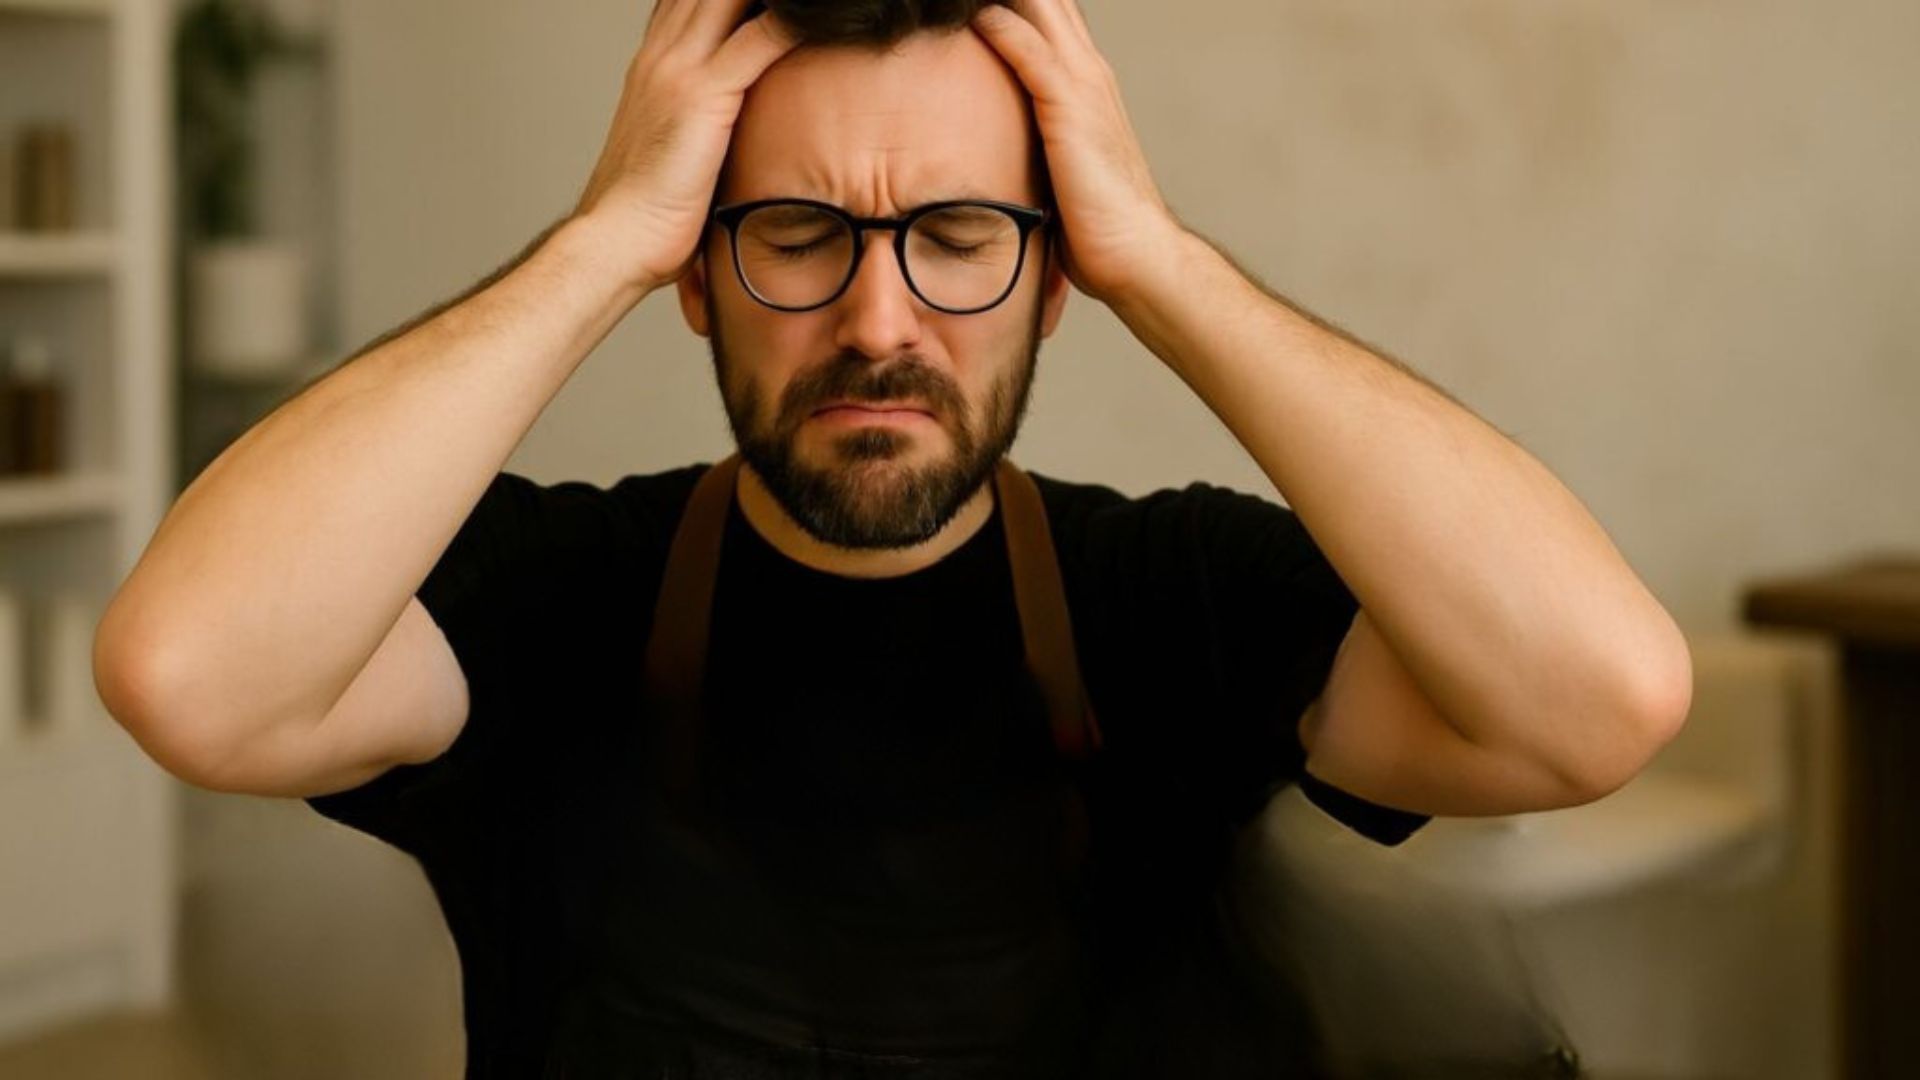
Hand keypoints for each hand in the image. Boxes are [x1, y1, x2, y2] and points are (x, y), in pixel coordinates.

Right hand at [572, 0, 796, 294]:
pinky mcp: (704, 95)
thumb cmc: (646, 214)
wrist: (617, 241)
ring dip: (775, 0)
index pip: (686, 2)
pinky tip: (823, 20)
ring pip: (731, 0)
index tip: (757, 5)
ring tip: (819, 4)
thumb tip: (725, 139)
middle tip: (802, 1)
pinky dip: (794, 24)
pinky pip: (759, 40)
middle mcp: (662, 57)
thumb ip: (696, 128)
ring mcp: (679, 71)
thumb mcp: (671, 152)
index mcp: (652, 68)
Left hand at [970, 0, 1186, 307]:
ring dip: (1004, 0)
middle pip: (1049, 3)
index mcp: (1086, 84)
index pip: (1051, 19)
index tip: (976, 11)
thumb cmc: (1098, 226)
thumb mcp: (1059, 170)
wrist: (1136, 255)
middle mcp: (1089, 73)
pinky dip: (1001, 26)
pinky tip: (976, 16)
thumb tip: (998, 155)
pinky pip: (1029, 52)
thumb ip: (1035, 145)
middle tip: (953, 1)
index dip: (1020, 6)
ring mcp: (1084, 86)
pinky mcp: (1070, 109)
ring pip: (1041, 10)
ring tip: (955, 0)